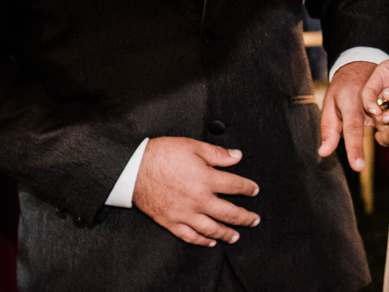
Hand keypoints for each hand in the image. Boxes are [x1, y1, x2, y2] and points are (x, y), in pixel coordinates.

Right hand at [132, 137, 260, 246]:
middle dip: (245, 217)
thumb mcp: (193, 147)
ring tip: (236, 235)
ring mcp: (185, 214)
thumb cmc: (163, 155)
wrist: (134, 169)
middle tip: (255, 219)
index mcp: (206, 179)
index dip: (248, 188)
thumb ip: (217, 154)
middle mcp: (199, 200)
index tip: (254, 190)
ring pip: (212, 229)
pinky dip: (202, 240)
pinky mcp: (171, 222)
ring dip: (227, 233)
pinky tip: (210, 242)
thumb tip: (237, 156)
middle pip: (229, 212)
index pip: (235, 186)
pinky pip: (190, 236)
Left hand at [318, 61, 375, 171]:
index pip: (353, 129)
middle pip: (379, 124)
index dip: (355, 148)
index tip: (358, 167)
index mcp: (352, 103)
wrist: (360, 65)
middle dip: (386, 138)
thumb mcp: (330, 104)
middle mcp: (371, 100)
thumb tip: (323, 153)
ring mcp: (385, 98)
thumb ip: (328, 128)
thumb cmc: (342, 88)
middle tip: (388, 145)